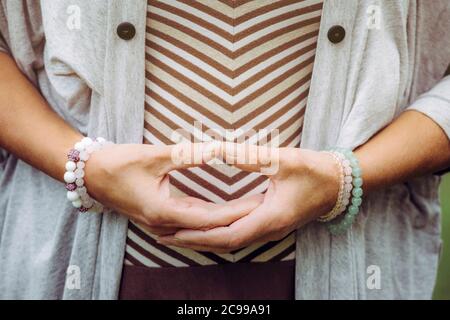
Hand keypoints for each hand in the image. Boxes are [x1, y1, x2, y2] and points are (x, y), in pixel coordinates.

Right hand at [84, 143, 262, 235]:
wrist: (90, 173)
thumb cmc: (118, 163)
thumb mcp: (155, 156)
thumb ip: (189, 154)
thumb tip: (219, 148)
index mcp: (163, 212)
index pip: (209, 217)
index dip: (236, 211)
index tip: (258, 203)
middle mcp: (163, 224)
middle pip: (208, 225)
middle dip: (236, 216)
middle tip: (263, 204)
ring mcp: (160, 223)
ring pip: (200, 226)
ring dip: (225, 218)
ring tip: (250, 207)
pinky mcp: (159, 217)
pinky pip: (191, 222)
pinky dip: (210, 217)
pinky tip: (226, 212)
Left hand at [158, 143, 339, 251]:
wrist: (340, 183)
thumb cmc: (315, 171)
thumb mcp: (283, 159)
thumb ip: (249, 156)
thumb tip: (217, 149)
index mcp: (271, 218)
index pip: (228, 235)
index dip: (199, 235)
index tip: (174, 233)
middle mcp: (269, 229)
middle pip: (224, 243)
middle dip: (194, 242)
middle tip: (164, 237)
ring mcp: (270, 228)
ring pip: (231, 241)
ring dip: (204, 239)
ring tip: (177, 235)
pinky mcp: (270, 223)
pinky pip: (238, 233)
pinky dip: (217, 233)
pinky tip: (204, 227)